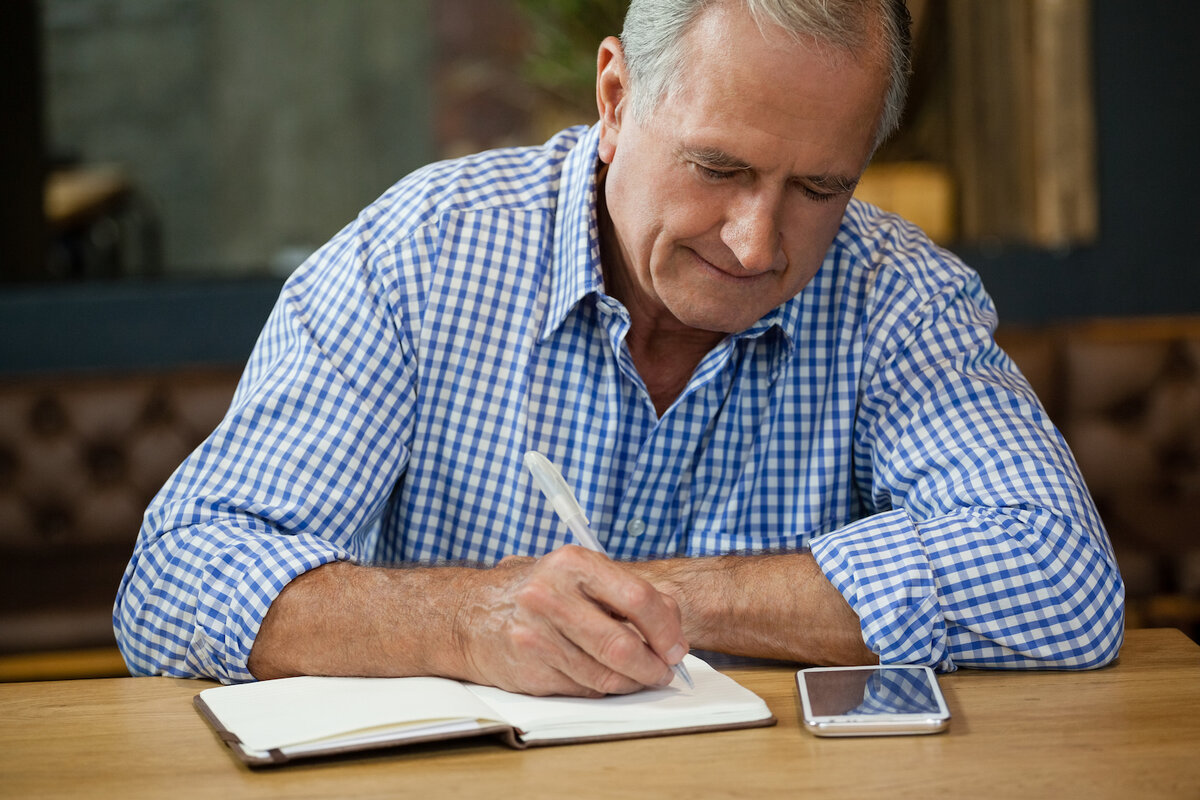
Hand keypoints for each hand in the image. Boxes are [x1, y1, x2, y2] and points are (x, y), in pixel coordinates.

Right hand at [454, 546, 687, 696]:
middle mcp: (551, 596)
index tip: (675, 645)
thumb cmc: (536, 592)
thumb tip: (672, 627)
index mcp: (572, 563)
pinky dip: (604, 688)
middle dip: (654, 665)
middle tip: (664, 670)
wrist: (470, 615)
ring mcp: (536, 635)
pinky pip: (584, 688)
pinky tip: (606, 678)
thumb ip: (622, 592)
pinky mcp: (529, 668)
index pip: (637, 598)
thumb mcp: (576, 574)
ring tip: (640, 677)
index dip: (666, 628)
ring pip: (606, 675)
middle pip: (623, 645)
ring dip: (633, 682)